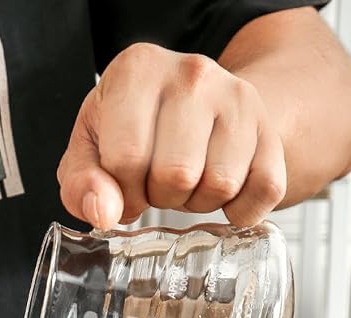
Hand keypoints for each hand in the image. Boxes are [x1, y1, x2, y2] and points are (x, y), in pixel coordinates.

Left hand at [57, 43, 286, 229]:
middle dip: (160, 197)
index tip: (124, 188)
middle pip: (176, 175)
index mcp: (137, 71)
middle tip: (156, 183)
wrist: (193, 104)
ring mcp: (238, 98)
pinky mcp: (269, 129)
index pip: (127, 158)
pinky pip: (265, 190)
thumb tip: (103, 212)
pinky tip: (221, 196)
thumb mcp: (90, 147)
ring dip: (198, 203)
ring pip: (220, 185)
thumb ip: (81, 183)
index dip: (122, 193)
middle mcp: (192, 74)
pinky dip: (241, 210)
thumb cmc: (131, 127)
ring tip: (187, 181)